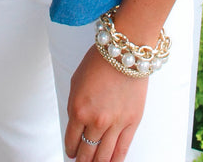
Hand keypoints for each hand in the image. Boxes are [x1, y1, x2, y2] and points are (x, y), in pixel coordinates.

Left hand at [65, 46, 148, 161]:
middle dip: (82, 161)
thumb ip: (74, 107)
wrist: (124, 51)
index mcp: (78, 110)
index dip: (70, 150)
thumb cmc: (99, 62)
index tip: (71, 153)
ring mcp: (115, 123)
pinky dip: (115, 161)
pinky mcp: (132, 122)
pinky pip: (122, 150)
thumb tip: (76, 128)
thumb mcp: (76, 83)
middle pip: (87, 153)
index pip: (72, 141)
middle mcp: (96, 120)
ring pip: (104, 156)